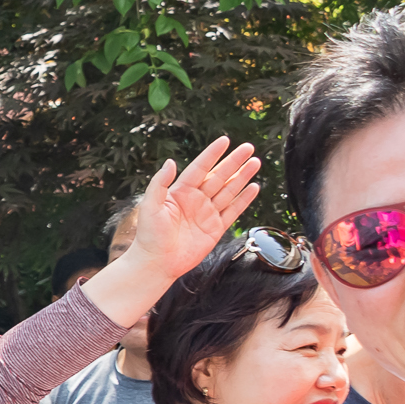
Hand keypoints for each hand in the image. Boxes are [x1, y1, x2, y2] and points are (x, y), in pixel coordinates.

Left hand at [126, 138, 264, 282]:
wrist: (157, 262)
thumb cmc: (149, 235)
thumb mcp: (150, 205)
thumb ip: (159, 183)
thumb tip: (170, 162)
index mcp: (180, 192)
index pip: (200, 168)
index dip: (212, 154)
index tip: (225, 140)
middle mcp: (195, 200)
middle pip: (219, 176)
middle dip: (234, 162)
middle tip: (248, 147)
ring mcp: (207, 213)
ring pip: (229, 191)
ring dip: (242, 176)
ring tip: (255, 162)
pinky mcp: (215, 228)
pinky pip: (233, 211)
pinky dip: (244, 199)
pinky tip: (253, 187)